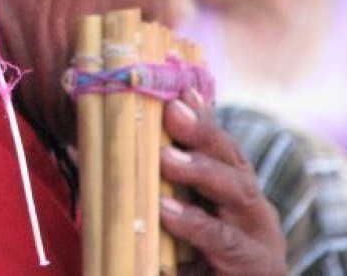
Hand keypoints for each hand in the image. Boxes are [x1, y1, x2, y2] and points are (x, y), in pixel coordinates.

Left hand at [160, 89, 285, 275]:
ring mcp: (259, 236)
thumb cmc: (194, 258)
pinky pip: (225, 241)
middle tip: (172, 111)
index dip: (202, 115)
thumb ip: (148, 180)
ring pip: (239, 192)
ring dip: (202, 170)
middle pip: (232, 160)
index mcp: (235, 188)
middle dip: (203, 132)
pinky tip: (167, 211)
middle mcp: (252, 206)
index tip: (178, 88)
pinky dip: (195, 224)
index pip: (221, 144)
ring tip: (166, 158)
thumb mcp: (173, 213)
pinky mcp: (255, 267)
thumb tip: (88, 145)